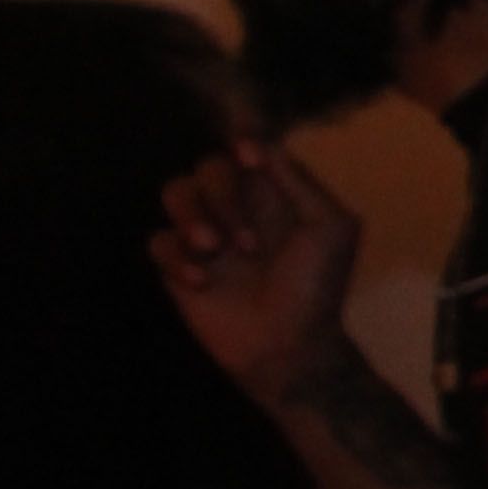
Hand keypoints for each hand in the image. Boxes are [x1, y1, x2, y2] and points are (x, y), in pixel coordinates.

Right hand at [156, 140, 364, 411]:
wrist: (288, 346)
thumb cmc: (317, 287)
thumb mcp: (329, 228)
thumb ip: (299, 182)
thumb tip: (261, 145)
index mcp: (275, 194)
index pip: (248, 149)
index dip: (243, 142)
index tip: (249, 156)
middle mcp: (238, 208)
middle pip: (209, 167)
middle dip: (222, 195)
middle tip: (245, 242)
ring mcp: (206, 235)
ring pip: (176, 192)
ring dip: (191, 215)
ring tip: (213, 249)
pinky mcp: (178, 266)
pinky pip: (158, 240)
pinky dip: (175, 256)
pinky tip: (201, 281)